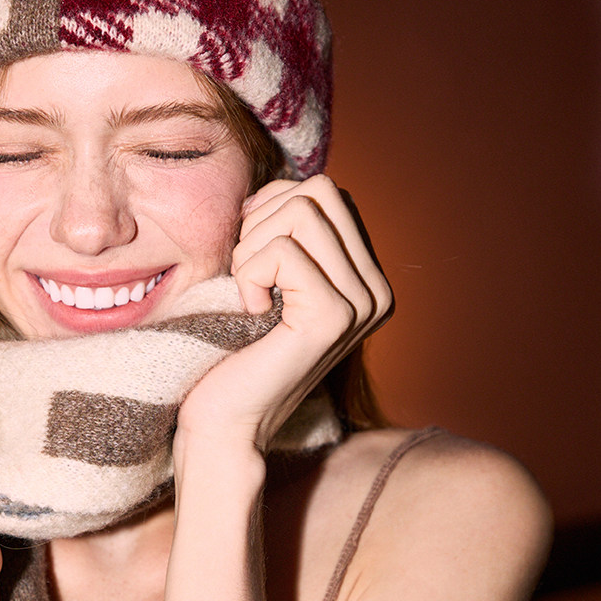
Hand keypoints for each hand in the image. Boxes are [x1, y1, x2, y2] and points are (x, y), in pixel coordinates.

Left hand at [176, 176, 392, 453]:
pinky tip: (250, 312)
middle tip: (246, 276)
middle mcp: (378, 288)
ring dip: (252, 249)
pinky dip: (248, 274)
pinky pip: (283, 250)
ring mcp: (364, 303)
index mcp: (366, 275)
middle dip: (262, 222)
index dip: (270, 209)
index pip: (324, 191)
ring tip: (248, 295)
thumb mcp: (267, 275)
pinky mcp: (335, 317)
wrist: (222, 420)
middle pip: (319, 190)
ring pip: (301, 212)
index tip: (249, 259)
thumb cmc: (231, 348)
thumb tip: (285, 180)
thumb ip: (290, 230)